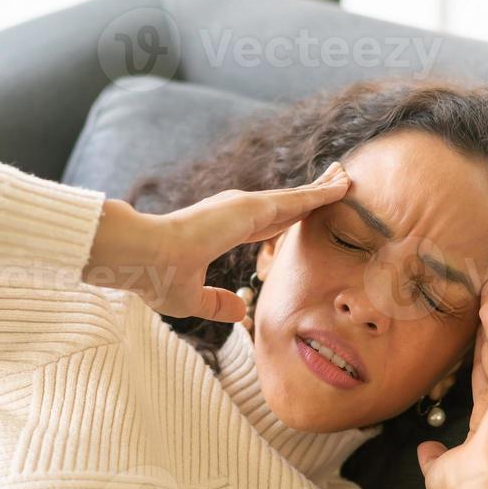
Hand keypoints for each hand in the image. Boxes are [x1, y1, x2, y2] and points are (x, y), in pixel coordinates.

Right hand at [90, 163, 350, 320]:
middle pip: (286, 204)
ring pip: (295, 198)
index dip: (289, 217)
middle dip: (311, 195)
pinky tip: (342, 187)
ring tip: (346, 177)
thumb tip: (241, 311)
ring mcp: (242, 207)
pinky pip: (297, 199)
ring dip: (322, 188)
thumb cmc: (156, 276)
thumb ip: (217, 304)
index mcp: (222, 232)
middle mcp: (235, 214)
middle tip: (337, 182)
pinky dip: (321, 193)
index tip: (305, 211)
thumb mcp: (191, 299)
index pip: (266, 224)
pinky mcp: (250, 207)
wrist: (141, 258)